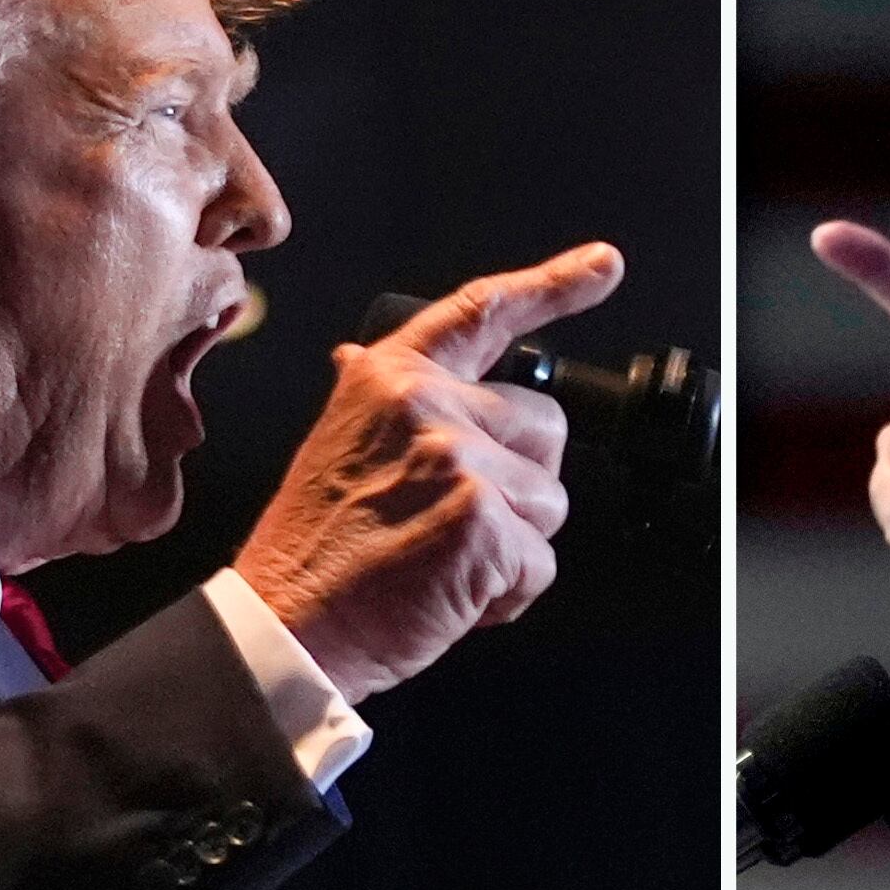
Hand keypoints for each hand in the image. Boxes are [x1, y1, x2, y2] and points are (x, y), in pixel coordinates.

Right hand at [236, 242, 620, 700]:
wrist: (287, 624)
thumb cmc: (313, 551)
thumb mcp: (336, 446)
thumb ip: (380, 405)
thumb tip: (363, 358)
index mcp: (389, 378)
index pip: (482, 312)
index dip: (552, 285)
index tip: (603, 265)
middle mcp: (426, 404)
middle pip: (546, 427)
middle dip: (521, 483)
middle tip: (453, 523)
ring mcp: (459, 458)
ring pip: (550, 500)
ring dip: (514, 544)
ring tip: (441, 561)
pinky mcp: (484, 520)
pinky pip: (542, 562)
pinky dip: (509, 594)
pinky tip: (452, 594)